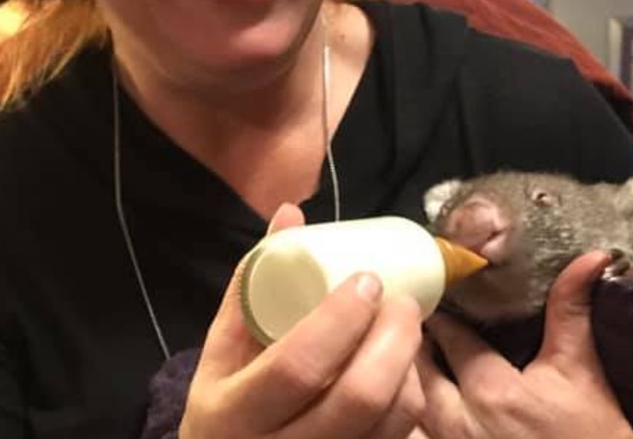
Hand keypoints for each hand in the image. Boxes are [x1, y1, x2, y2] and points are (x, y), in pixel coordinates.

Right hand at [179, 204, 426, 438]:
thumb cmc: (226, 403)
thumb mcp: (223, 349)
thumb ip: (254, 282)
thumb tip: (291, 214)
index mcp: (232, 412)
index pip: (297, 366)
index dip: (340, 320)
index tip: (367, 281)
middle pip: (356, 398)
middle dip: (394, 341)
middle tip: (404, 304)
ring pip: (386, 423)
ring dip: (409, 369)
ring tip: (406, 332)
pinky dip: (408, 401)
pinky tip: (403, 373)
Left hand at [415, 251, 632, 438]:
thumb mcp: (583, 374)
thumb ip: (572, 312)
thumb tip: (591, 257)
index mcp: (492, 393)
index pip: (448, 337)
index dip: (440, 310)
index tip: (433, 288)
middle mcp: (461, 423)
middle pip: (416, 370)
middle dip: (413, 341)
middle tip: (413, 314)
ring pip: (409, 406)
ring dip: (410, 378)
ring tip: (413, 352)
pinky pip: (417, 432)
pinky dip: (414, 412)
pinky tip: (424, 396)